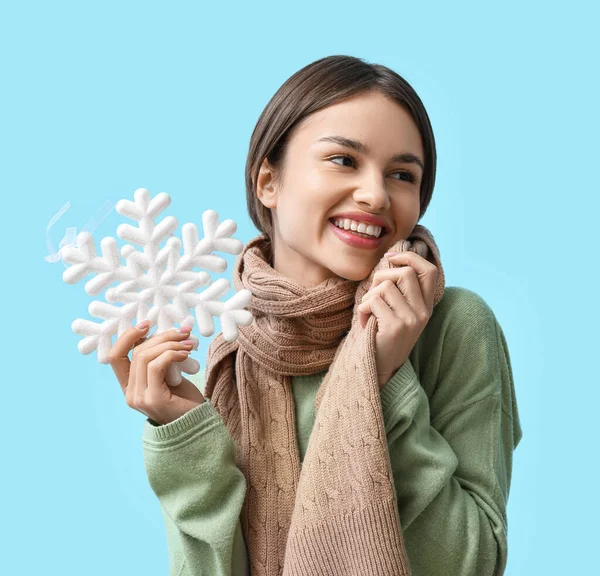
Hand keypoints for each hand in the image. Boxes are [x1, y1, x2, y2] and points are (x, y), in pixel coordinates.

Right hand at [108, 321, 205, 424]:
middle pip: (136, 352)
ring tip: (189, 344)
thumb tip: (163, 331)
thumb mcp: (169, 374)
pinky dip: (172, 354)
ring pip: (145, 357)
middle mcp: (130, 393)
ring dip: (170, 344)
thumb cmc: (185, 400)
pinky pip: (156, 366)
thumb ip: (159, 359)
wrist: (199, 424)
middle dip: (161, 336)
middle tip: (183, 332)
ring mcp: (140, 398)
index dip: (128, 336)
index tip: (147, 323)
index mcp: (130, 386)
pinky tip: (186, 354)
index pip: (115, 356)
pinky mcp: (153, 399)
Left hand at [356, 251, 437, 387]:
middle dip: (382, 276)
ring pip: (385, 286)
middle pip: (405, 273)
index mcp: (426, 305)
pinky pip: (373, 301)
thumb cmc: (382, 335)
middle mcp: (423, 312)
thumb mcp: (397, 310)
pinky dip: (362, 309)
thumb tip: (390, 259)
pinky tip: (364, 323)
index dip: (410, 257)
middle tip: (372, 294)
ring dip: (369, 296)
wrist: (379, 369)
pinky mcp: (395, 327)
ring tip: (368, 313)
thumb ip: (399, 289)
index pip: (429, 270)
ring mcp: (411, 320)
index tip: (391, 258)